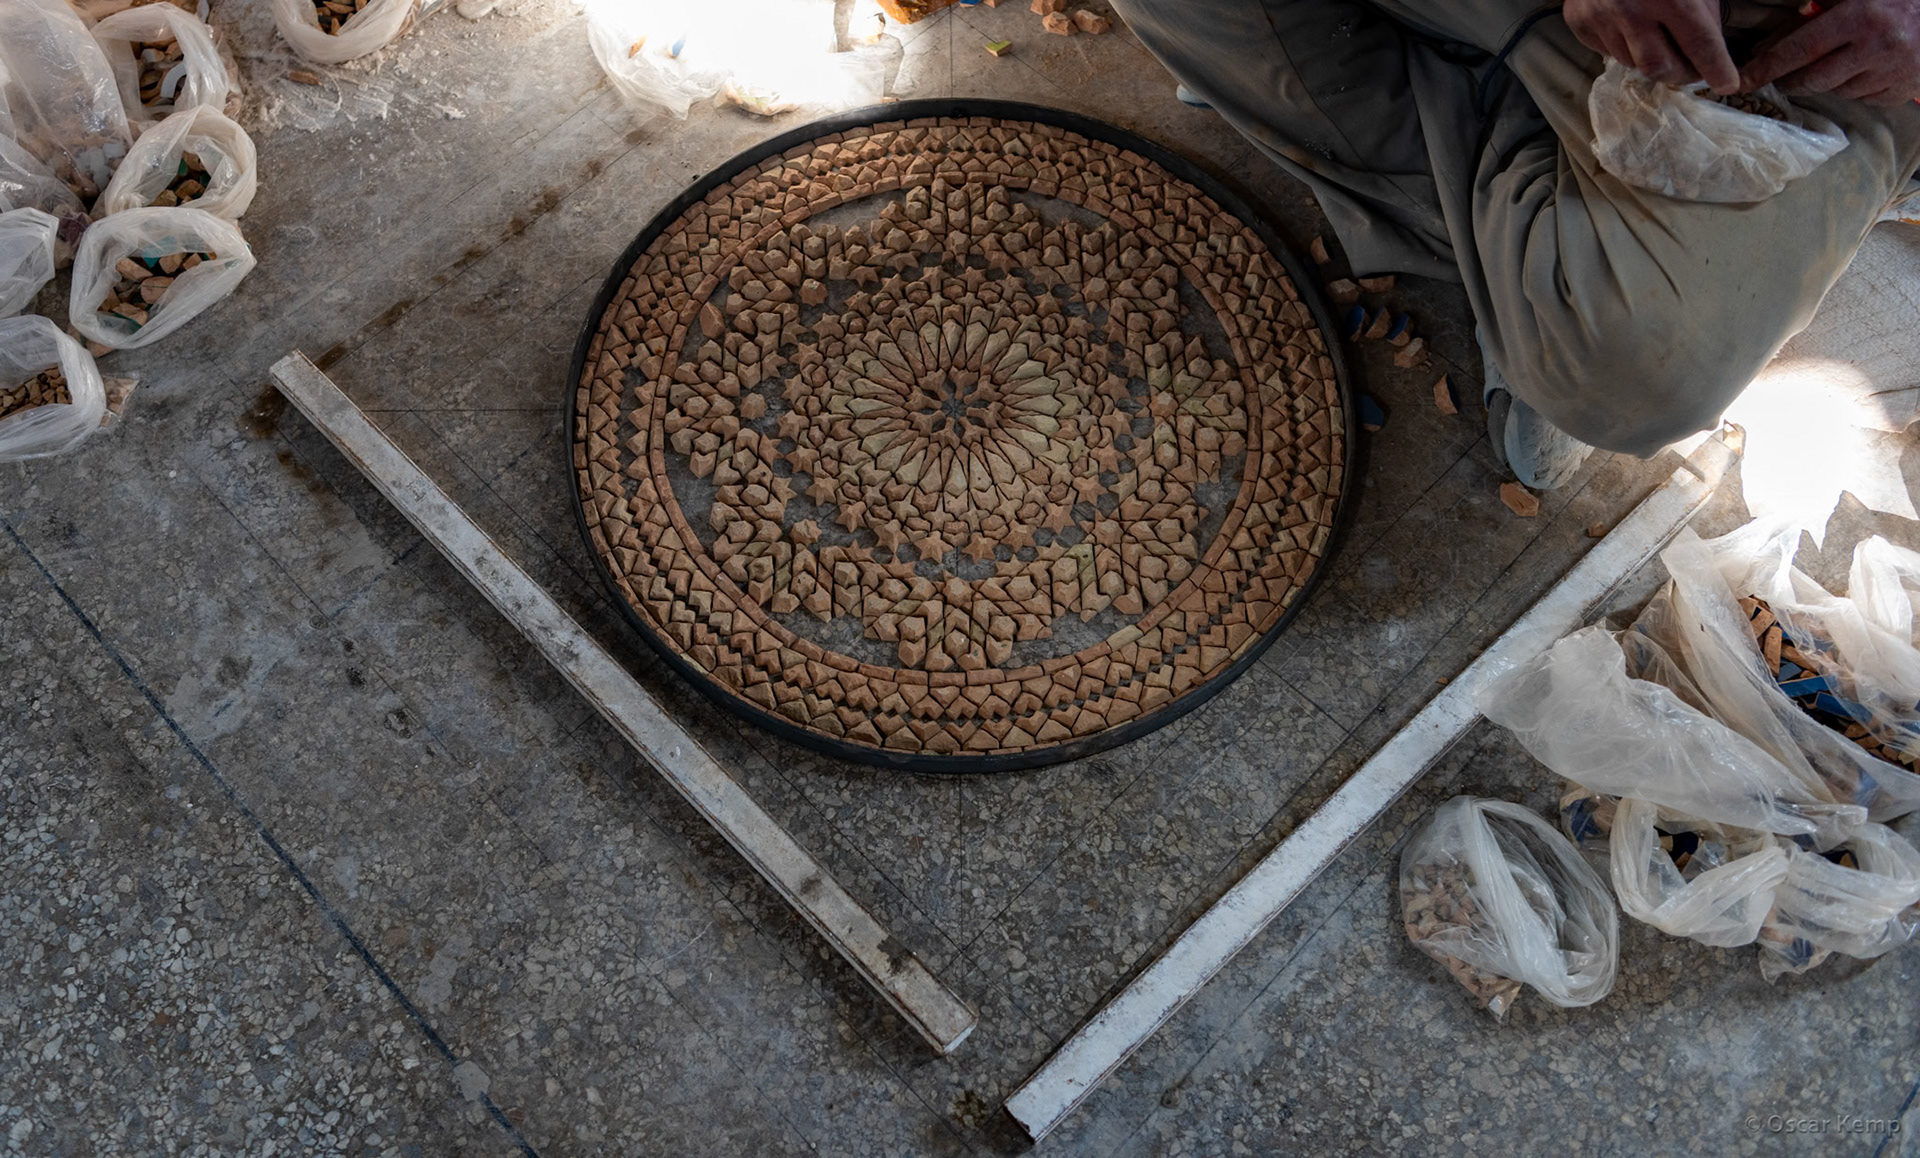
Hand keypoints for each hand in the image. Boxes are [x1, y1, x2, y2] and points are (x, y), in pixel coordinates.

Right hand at [1566, 0, 1742, 91]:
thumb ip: (1703, 11)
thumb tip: (1709, 52)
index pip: (1700, 44)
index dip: (1717, 68)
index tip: (1727, 84)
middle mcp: (1633, 10)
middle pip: (1659, 67)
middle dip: (1680, 74)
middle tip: (1691, 69)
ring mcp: (1601, 17)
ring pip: (1631, 61)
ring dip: (1650, 58)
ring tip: (1658, 41)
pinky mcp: (1580, 21)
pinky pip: (1606, 50)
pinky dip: (1622, 46)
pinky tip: (1629, 29)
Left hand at [1740, 0, 1919, 104]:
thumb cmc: (1893, 0)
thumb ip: (1816, 10)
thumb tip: (1769, 42)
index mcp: (1860, 17)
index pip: (1800, 49)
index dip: (1767, 67)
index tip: (1743, 80)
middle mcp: (1876, 47)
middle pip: (1813, 79)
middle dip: (1790, 81)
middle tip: (1781, 77)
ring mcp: (1891, 72)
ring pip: (1838, 91)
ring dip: (1828, 82)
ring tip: (1837, 62)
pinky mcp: (1903, 89)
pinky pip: (1865, 99)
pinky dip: (1856, 88)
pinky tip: (1863, 70)